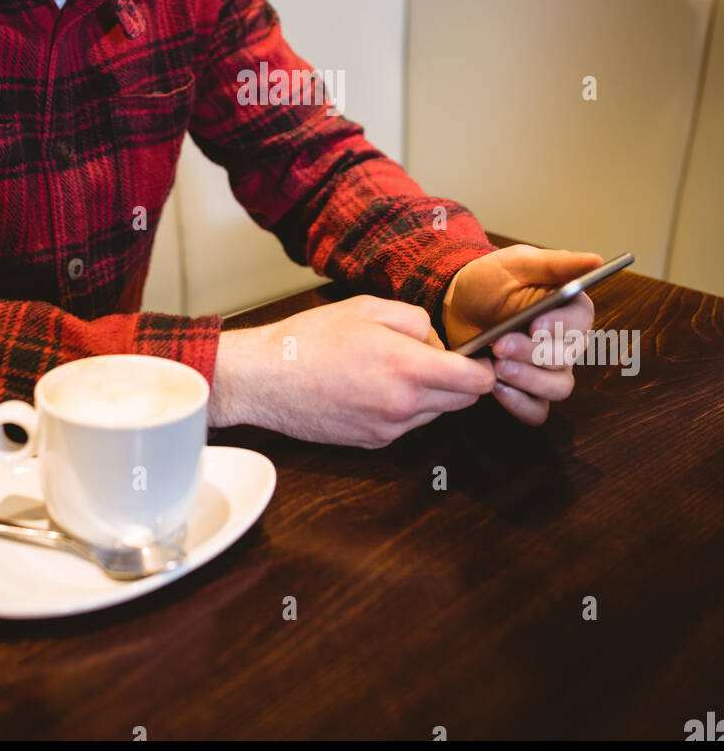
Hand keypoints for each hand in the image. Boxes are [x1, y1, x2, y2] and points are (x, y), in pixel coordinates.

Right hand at [210, 293, 496, 447]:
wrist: (265, 379)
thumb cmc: (310, 339)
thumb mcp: (368, 307)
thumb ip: (416, 321)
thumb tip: (438, 343)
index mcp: (408, 368)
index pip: (477, 381)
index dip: (485, 367)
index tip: (480, 355)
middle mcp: (404, 406)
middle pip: (463, 401)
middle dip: (459, 379)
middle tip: (433, 356)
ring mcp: (388, 429)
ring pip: (435, 413)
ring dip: (431, 394)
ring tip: (394, 368)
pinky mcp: (372, 442)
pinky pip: (407, 424)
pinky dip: (404, 407)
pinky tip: (374, 386)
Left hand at [441, 245, 603, 424]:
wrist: (456, 305)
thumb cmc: (490, 281)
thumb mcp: (518, 263)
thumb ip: (556, 264)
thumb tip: (596, 260)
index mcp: (569, 308)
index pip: (581, 320)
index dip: (560, 325)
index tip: (534, 324)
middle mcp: (566, 342)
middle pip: (566, 357)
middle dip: (533, 353)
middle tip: (500, 344)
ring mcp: (548, 370)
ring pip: (557, 387)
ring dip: (528, 379)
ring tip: (497, 366)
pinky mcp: (527, 390)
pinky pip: (537, 410)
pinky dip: (519, 404)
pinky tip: (496, 387)